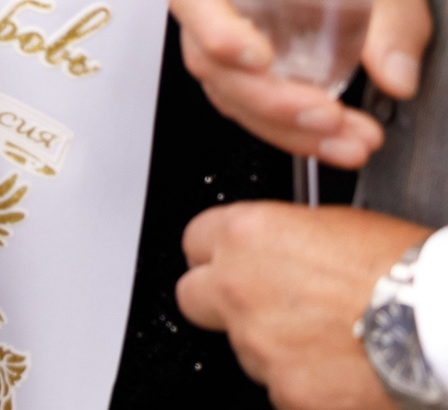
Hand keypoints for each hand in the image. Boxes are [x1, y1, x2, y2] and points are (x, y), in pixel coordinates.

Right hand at [172, 0, 429, 164]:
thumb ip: (391, 20)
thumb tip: (394, 73)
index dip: (217, 31)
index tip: (261, 58)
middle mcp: (215, 2)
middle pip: (211, 62)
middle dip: (270, 100)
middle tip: (326, 116)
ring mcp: (225, 42)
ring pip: (231, 96)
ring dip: (285, 128)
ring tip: (346, 140)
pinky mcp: (245, 76)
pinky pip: (252, 112)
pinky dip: (292, 134)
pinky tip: (334, 140)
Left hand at [179, 201, 429, 408]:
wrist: (444, 327)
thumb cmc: (409, 272)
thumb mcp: (337, 226)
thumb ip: (283, 239)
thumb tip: (274, 252)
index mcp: (247, 238)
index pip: (197, 241)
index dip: (219, 254)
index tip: (236, 263)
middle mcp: (240, 292)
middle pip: (196, 299)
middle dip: (225, 304)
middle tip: (273, 309)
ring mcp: (261, 349)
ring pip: (247, 352)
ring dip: (278, 350)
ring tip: (337, 343)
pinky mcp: (291, 398)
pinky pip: (286, 392)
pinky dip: (310, 388)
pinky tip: (348, 374)